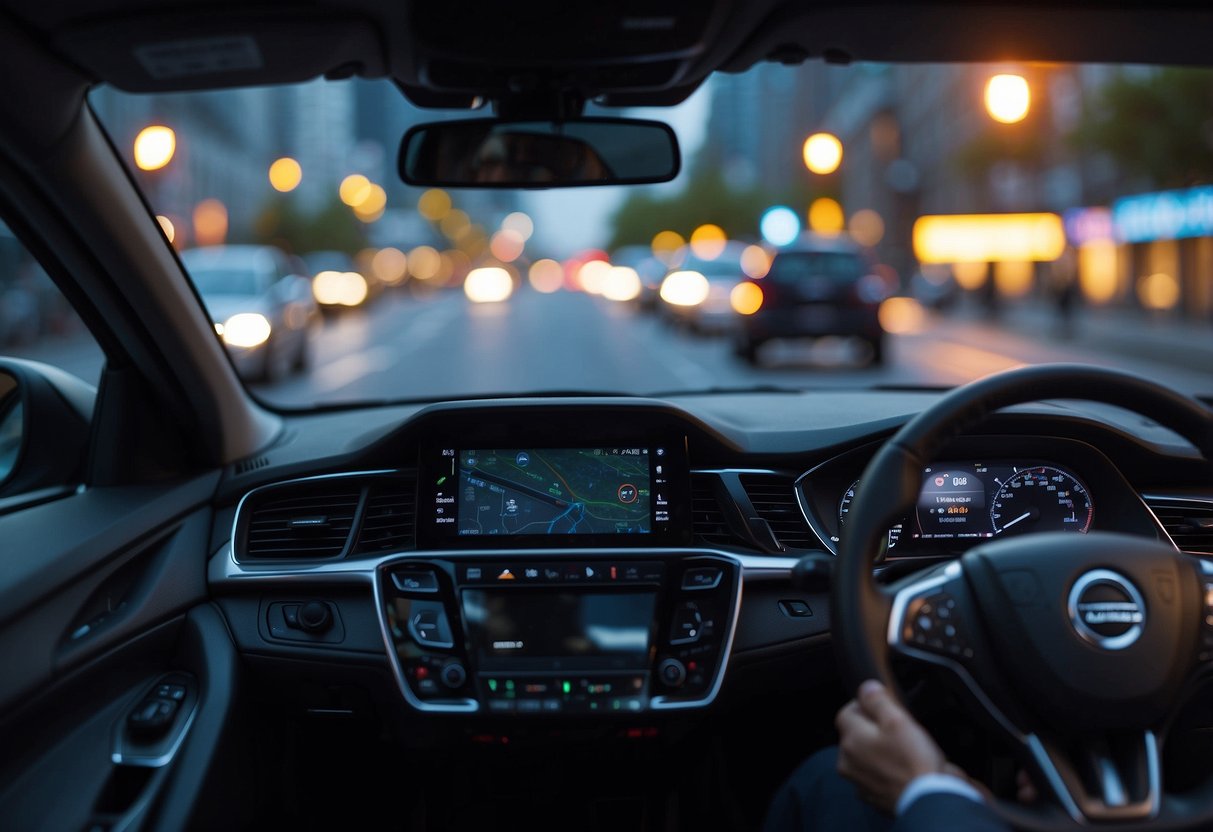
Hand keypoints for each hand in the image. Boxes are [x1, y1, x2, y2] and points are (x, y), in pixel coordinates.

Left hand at [834, 680, 948, 812]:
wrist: (929, 802)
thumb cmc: (914, 762)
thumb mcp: (897, 720)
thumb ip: (877, 700)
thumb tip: (866, 688)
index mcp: (851, 740)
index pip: (846, 712)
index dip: (864, 705)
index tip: (882, 707)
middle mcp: (848, 762)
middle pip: (854, 735)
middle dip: (872, 729)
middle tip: (898, 729)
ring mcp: (859, 781)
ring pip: (864, 756)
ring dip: (878, 750)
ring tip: (903, 751)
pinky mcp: (872, 796)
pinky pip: (875, 775)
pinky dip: (885, 771)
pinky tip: (903, 769)